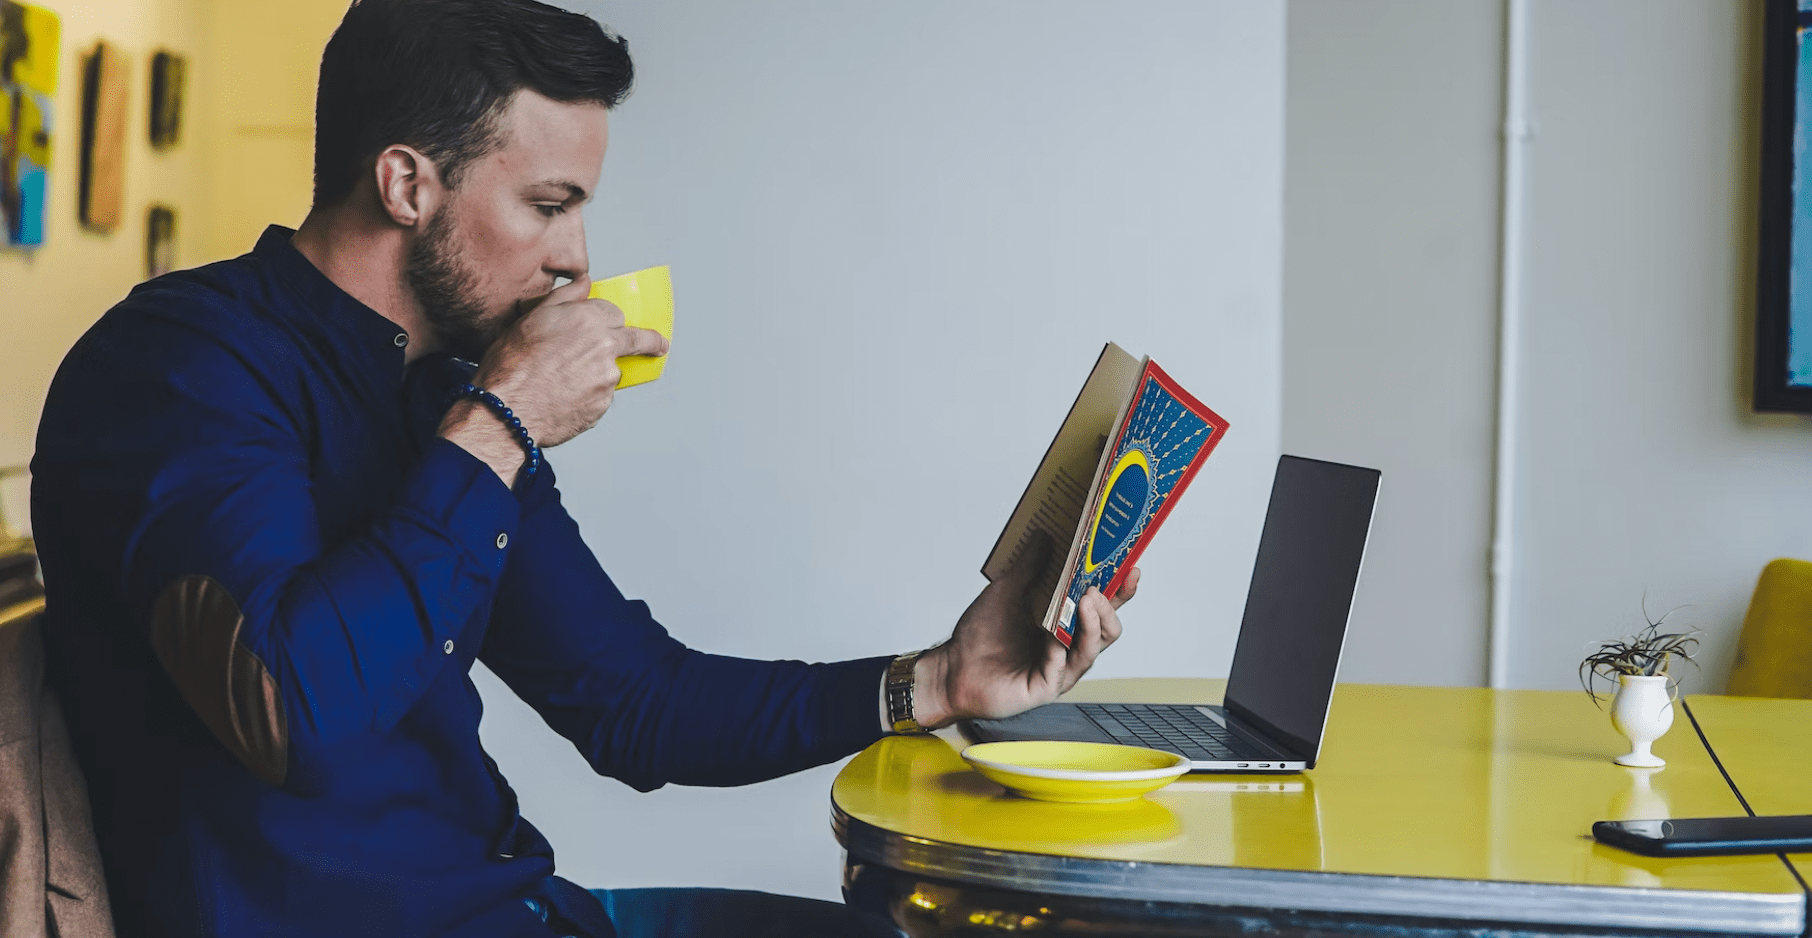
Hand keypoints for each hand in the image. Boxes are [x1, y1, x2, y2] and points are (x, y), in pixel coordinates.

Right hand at [439, 276, 667, 480]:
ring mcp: (607, 378)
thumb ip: (564, 298)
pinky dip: (588, 396)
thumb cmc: (512, 365)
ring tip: (561, 382)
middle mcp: (605, 347)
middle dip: (651, 341)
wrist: (507, 410)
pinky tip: (562, 398)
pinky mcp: (603, 405)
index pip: (615, 312)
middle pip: (637, 340)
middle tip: (660, 345)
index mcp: (588, 319)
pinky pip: (600, 397)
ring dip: (598, 374)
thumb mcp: (531, 319)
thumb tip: (584, 282)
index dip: (609, 319)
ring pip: (612, 371)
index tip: (615, 325)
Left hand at [912, 536, 1139, 727]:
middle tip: (1096, 587)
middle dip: (1109, 607)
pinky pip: (1064, 668)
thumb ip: (1028, 567)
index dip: (1120, 590)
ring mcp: (1060, 669)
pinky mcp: (1046, 687)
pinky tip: (1055, 635)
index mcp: (1064, 625)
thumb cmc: (979, 636)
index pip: (1102, 607)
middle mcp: (1068, 648)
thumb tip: (1044, 536)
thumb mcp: (1006, 591)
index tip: (1130, 568)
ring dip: (1092, 623)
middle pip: (1107, 629)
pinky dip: (1062, 648)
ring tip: (1086, 600)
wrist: (952, 668)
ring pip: (1092, 648)